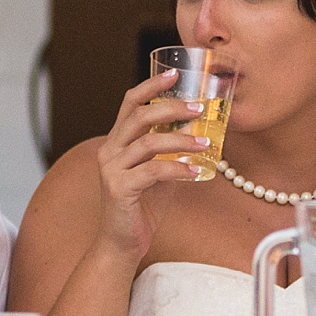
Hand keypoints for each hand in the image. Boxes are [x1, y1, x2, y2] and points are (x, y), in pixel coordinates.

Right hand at [92, 68, 211, 258]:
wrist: (122, 243)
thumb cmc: (142, 207)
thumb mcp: (160, 173)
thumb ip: (172, 153)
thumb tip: (202, 134)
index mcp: (117, 142)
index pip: (130, 103)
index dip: (151, 86)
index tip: (175, 73)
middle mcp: (109, 150)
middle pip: (139, 116)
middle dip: (172, 108)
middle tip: (199, 109)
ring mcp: (111, 169)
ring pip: (148, 143)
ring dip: (181, 141)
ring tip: (206, 145)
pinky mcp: (119, 189)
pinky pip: (153, 172)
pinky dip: (178, 169)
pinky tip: (196, 172)